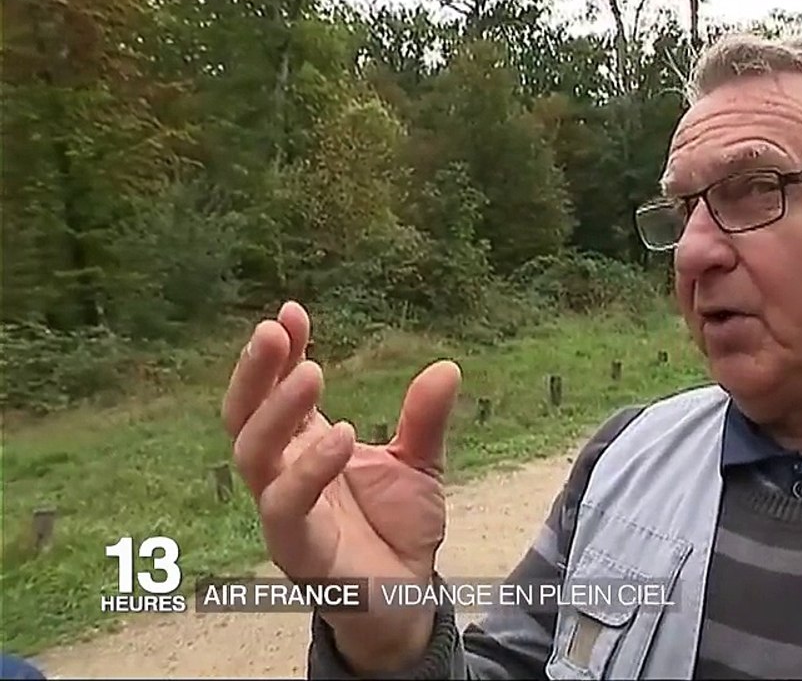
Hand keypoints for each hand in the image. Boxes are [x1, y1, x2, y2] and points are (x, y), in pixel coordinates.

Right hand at [222, 301, 460, 672]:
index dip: (281, 353)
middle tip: (274, 330)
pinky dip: (308, 469)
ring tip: (311, 374)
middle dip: (255, 372)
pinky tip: (340, 437)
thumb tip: (447, 366)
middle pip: (245, 415)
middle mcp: (283, 472)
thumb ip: (425, 420)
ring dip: (276, 411)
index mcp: (305, 445)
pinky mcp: (296, 547)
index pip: (278, 391)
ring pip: (252, 455)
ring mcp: (283, 509)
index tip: (291, 312)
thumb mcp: (420, 463)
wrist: (408, 598)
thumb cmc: (398, 528)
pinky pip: (284, 506)